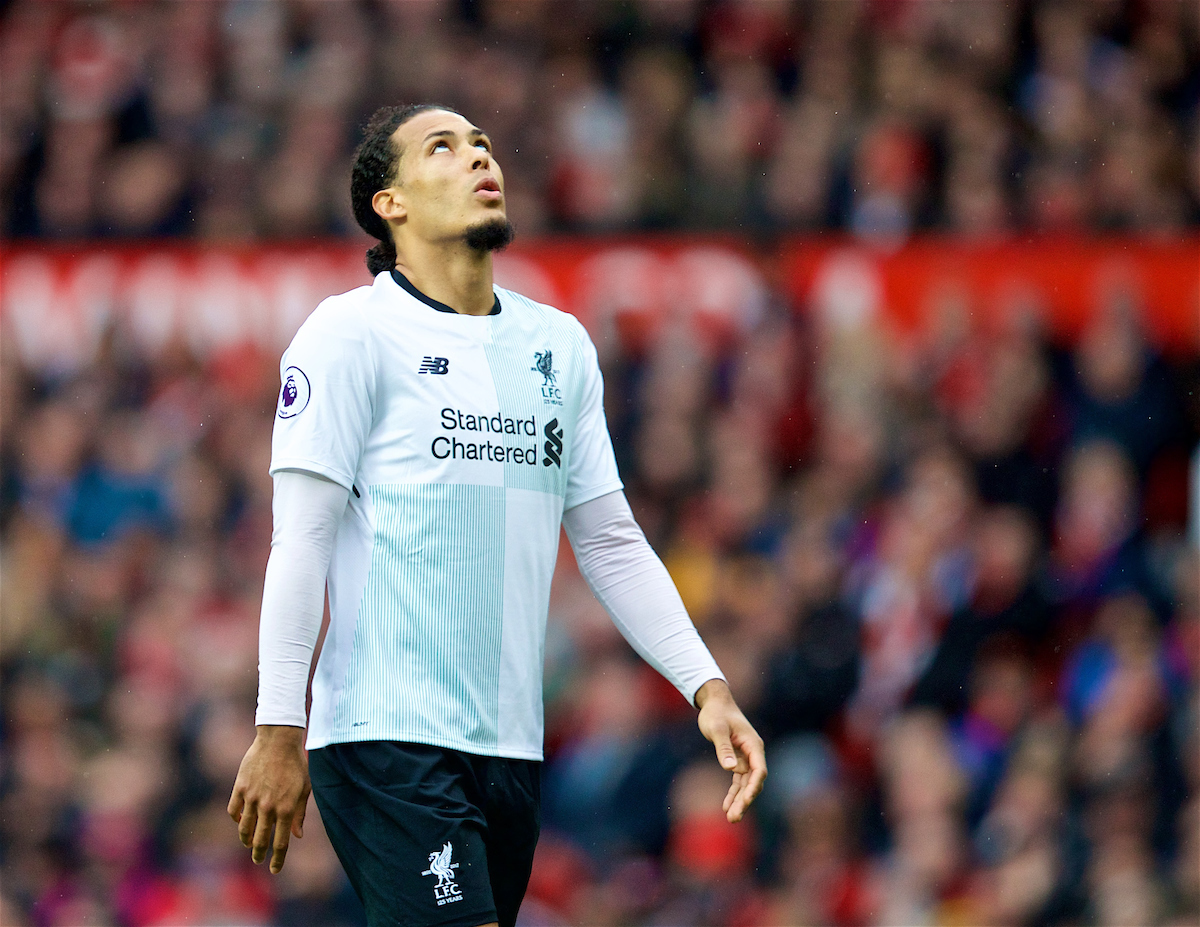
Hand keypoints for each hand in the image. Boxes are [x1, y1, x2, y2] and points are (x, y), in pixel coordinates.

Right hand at [227, 725, 310, 873]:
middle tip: (258, 860)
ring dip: (246, 839)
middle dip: (259, 854)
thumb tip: (297, 836)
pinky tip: (240, 821)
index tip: (274, 869)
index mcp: (286, 808)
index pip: (280, 843)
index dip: (277, 859)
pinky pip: (233, 810)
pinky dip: (236, 818)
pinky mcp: (240, 788)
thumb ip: (299, 813)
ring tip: (249, 843)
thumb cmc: (295, 763)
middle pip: (260, 840)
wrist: (278, 740)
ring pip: (244, 828)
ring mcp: (252, 798)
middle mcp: (268, 807)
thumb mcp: (304, 788)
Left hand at [695, 679, 766, 822]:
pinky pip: (737, 781)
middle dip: (745, 800)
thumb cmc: (716, 713)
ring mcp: (746, 758)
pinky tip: (726, 806)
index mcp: (753, 745)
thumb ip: (724, 748)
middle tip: (734, 817)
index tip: (745, 800)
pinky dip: (733, 793)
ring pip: (745, 784)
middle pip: (753, 782)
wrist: (715, 703)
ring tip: (731, 819)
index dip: (754, 787)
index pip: (759, 770)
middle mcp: (753, 753)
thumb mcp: (717, 729)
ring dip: (739, 801)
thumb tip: (731, 768)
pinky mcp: (737, 760)